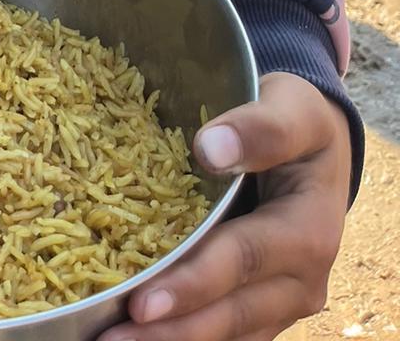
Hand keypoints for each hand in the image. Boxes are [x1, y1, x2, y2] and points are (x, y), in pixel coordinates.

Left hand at [100, 72, 350, 340]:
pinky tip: (139, 334)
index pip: (243, 261)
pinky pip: (226, 331)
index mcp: (308, 233)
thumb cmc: (297, 121)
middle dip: (171, 330)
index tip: (141, 302)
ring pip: (227, 333)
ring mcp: (282, 301)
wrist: (317, 145)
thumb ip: (260, 129)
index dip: (192, 284)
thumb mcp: (291, 111)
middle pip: (231, 313)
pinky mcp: (263, 308)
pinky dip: (184, 334)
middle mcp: (300, 281)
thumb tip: (212, 149)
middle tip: (111, 338)